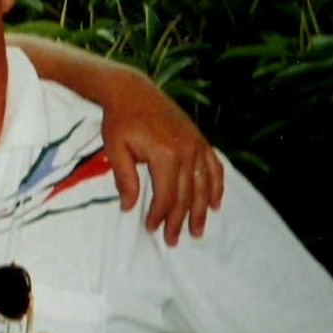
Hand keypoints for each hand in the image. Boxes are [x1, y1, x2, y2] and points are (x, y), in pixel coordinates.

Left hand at [98, 84, 224, 244]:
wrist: (133, 91)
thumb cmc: (119, 120)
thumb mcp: (115, 149)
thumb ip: (125, 179)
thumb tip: (129, 207)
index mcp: (165, 155)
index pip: (166, 196)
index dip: (160, 215)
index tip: (152, 228)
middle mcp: (186, 151)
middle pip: (186, 195)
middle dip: (179, 220)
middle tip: (173, 241)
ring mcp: (196, 144)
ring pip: (203, 185)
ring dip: (201, 210)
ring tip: (197, 231)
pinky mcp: (200, 139)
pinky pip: (214, 167)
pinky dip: (217, 186)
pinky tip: (216, 203)